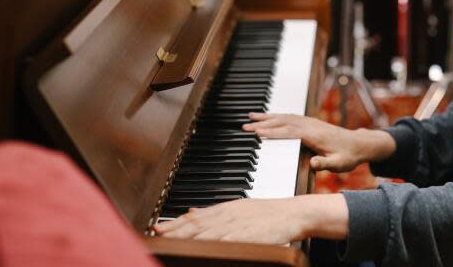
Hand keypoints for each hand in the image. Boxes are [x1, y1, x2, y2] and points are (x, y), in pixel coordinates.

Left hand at [154, 194, 347, 242]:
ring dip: (187, 236)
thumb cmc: (269, 214)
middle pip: (197, 224)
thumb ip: (215, 212)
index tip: (158, 228)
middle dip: (175, 230)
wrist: (295, 213)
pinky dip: (211, 242)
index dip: (176, 223)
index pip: (196, 216)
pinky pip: (226, 239)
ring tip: (170, 240)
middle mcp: (229, 214)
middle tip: (157, 234)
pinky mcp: (248, 234)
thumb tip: (191, 212)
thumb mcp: (239, 208)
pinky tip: (200, 245)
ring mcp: (238, 224)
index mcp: (226, 208)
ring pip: (207, 231)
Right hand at [243, 113, 395, 171]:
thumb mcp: (340, 164)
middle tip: (245, 127)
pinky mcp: (310, 123)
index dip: (274, 133)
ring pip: (285, 117)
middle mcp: (310, 125)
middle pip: (283, 122)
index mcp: (315, 135)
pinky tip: (267, 117)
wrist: (359, 144)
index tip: (258, 133)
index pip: (290, 133)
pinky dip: (276, 116)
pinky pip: (289, 117)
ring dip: (267, 117)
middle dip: (263, 123)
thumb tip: (313, 164)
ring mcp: (310, 122)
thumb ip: (326, 164)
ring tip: (249, 117)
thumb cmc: (349, 156)